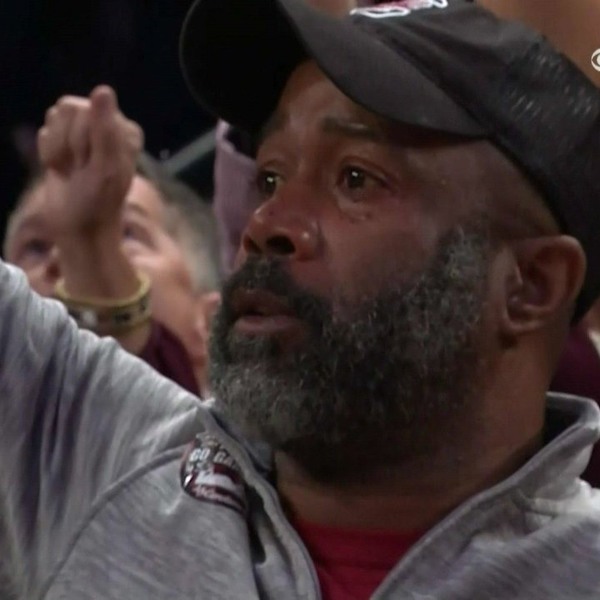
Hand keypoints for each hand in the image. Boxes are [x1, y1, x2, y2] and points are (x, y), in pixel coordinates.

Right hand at [38, 85, 143, 237]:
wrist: (80, 227)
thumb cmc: (99, 202)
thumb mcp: (105, 169)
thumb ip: (105, 131)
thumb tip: (103, 89)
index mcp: (126, 130)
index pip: (91, 110)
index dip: (84, 139)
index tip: (93, 164)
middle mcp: (108, 125)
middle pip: (71, 107)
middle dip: (70, 143)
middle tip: (81, 169)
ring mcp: (86, 132)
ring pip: (55, 116)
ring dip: (58, 148)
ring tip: (72, 169)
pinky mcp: (67, 141)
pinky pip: (45, 131)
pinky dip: (49, 153)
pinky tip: (61, 169)